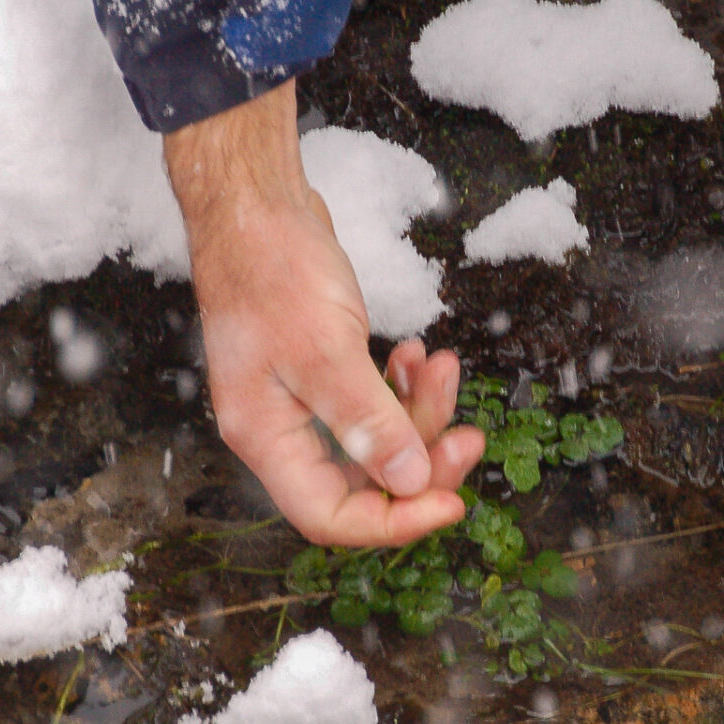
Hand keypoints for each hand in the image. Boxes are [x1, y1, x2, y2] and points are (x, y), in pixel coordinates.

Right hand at [164, 80, 484, 544]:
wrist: (254, 203)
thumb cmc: (271, 266)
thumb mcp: (326, 349)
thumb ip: (369, 421)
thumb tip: (410, 481)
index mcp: (265, 437)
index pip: (331, 514)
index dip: (394, 521)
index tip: (452, 504)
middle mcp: (278, 429)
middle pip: (360, 482)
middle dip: (421, 461)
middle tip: (469, 436)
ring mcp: (299, 399)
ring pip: (375, 439)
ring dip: (419, 412)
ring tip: (445, 368)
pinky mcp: (321, 370)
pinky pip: (372, 401)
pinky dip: (402, 385)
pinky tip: (419, 356)